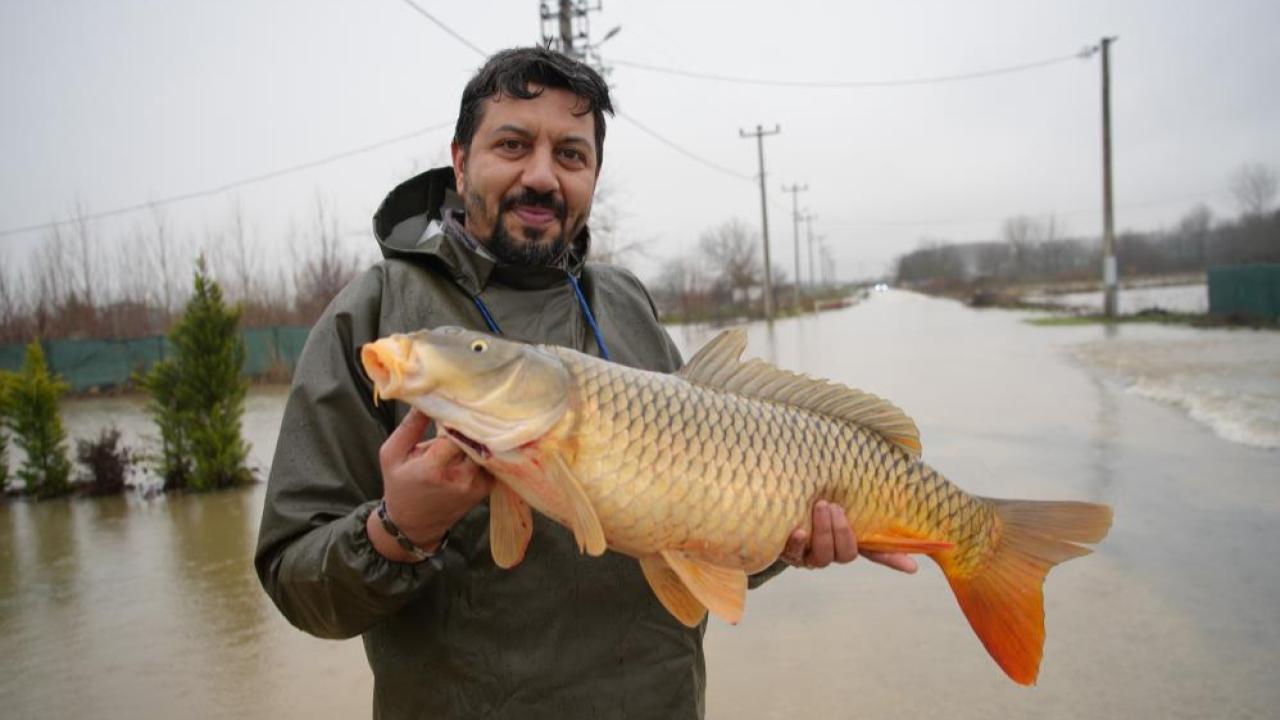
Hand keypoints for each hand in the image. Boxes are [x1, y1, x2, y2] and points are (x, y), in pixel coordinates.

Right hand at [367, 409, 493, 561]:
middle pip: (474, 438)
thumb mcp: (392, 453)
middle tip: (465, 411)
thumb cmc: (399, 485)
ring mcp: (476, 485)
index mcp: (433, 468)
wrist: (413, 524)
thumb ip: (410, 426)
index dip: (454, 417)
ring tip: (468, 427)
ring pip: (485, 449)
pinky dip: (484, 452)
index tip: (450, 407)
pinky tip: (473, 444)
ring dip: (477, 437)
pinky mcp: (485, 489)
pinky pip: (490, 461)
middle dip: (469, 425)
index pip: (455, 431)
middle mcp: (460, 478)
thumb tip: (427, 398)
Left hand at [780, 500, 917, 573]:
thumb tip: (895, 473)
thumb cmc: (808, 492)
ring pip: (824, 556)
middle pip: (846, 554)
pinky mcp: (789, 554)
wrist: (773, 498)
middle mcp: (832, 550)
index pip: (877, 552)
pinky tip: (798, 531)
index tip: (912, 566)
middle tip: (834, 505)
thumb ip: (854, 488)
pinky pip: (795, 555)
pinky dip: (798, 544)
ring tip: (820, 506)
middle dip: (842, 531)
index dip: (894, 559)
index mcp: (849, 538)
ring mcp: (811, 555)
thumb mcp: (834, 491)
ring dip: (824, 532)